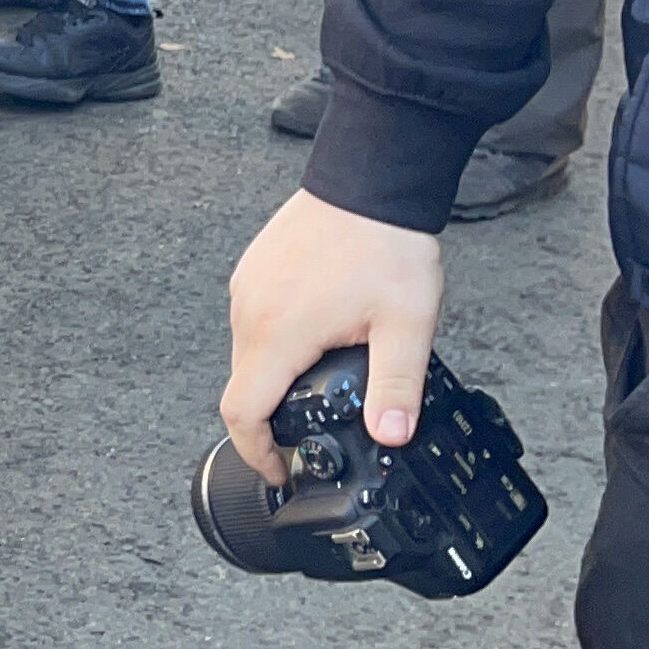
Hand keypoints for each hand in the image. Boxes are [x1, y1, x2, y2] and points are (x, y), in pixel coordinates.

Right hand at [221, 188, 443, 486]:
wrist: (367, 179)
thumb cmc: (383, 243)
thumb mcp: (406, 325)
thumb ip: (397, 387)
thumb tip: (391, 435)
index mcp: (279, 332)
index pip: (242, 411)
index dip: (256, 451)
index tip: (277, 469)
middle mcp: (250, 311)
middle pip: (243, 386)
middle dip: (272, 417)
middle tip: (312, 430)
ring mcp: (247, 287)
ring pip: (247, 353)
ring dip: (275, 377)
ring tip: (320, 378)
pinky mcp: (253, 269)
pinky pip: (252, 320)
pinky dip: (274, 341)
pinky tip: (314, 333)